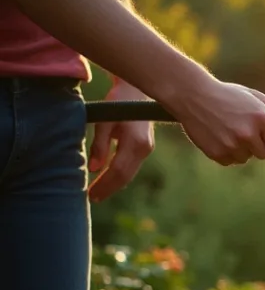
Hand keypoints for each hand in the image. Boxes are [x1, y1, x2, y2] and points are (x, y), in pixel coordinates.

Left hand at [88, 80, 154, 202]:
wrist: (136, 91)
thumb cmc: (118, 102)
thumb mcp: (105, 122)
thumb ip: (100, 146)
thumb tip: (93, 169)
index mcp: (135, 143)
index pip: (118, 171)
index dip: (104, 184)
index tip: (91, 194)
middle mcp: (144, 149)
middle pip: (126, 176)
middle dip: (109, 188)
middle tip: (93, 198)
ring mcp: (147, 149)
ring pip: (130, 173)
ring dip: (114, 184)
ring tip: (98, 193)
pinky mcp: (145, 148)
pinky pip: (132, 166)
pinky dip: (120, 176)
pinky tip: (109, 180)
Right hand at [167, 78, 264, 165]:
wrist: (191, 95)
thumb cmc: (227, 95)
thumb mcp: (255, 97)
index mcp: (262, 118)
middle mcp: (248, 133)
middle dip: (259, 144)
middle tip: (244, 127)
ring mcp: (232, 145)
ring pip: (248, 158)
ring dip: (242, 148)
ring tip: (229, 128)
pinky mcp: (217, 154)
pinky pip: (232, 161)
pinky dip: (228, 152)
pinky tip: (219, 135)